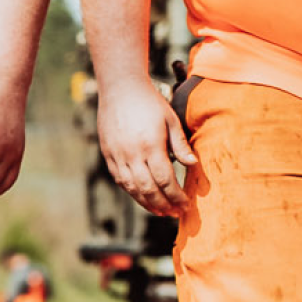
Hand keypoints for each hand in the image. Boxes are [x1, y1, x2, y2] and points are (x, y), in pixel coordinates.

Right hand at [97, 72, 198, 217]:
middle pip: (148, 189)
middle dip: (163, 205)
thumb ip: (180, 144)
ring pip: (132, 189)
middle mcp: (131, 154)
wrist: (120, 88)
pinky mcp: (108, 155)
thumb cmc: (150, 102)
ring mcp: (117, 156)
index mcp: (150, 145)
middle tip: (175, 214)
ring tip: (161, 211)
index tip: (185, 205)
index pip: (165, 180)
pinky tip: (143, 197)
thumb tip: (193, 164)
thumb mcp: (171, 119)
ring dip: (147, 203)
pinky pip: (120, 180)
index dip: (176, 196)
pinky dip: (132, 192)